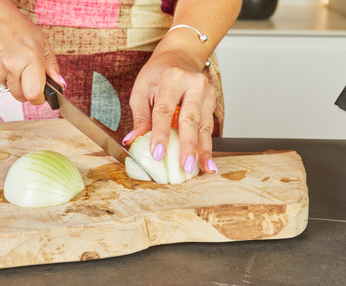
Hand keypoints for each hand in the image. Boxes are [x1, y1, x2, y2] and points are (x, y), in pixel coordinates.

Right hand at [0, 0, 62, 103]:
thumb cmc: (15, 25)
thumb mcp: (41, 41)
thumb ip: (51, 65)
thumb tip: (59, 84)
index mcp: (30, 58)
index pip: (34, 95)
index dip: (39, 98)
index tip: (40, 93)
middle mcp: (11, 65)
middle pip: (21, 97)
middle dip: (25, 90)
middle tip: (24, 73)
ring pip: (8, 90)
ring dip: (11, 81)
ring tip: (10, 61)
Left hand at [126, 49, 217, 174]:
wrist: (180, 57)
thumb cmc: (158, 74)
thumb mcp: (142, 90)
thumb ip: (140, 116)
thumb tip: (133, 140)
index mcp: (172, 78)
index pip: (164, 110)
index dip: (160, 134)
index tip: (157, 153)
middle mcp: (193, 84)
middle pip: (190, 119)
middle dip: (188, 145)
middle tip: (185, 166)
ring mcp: (207, 93)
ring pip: (205, 126)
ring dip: (204, 150)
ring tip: (204, 168)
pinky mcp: (213, 102)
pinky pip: (209, 127)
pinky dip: (207, 146)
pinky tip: (208, 161)